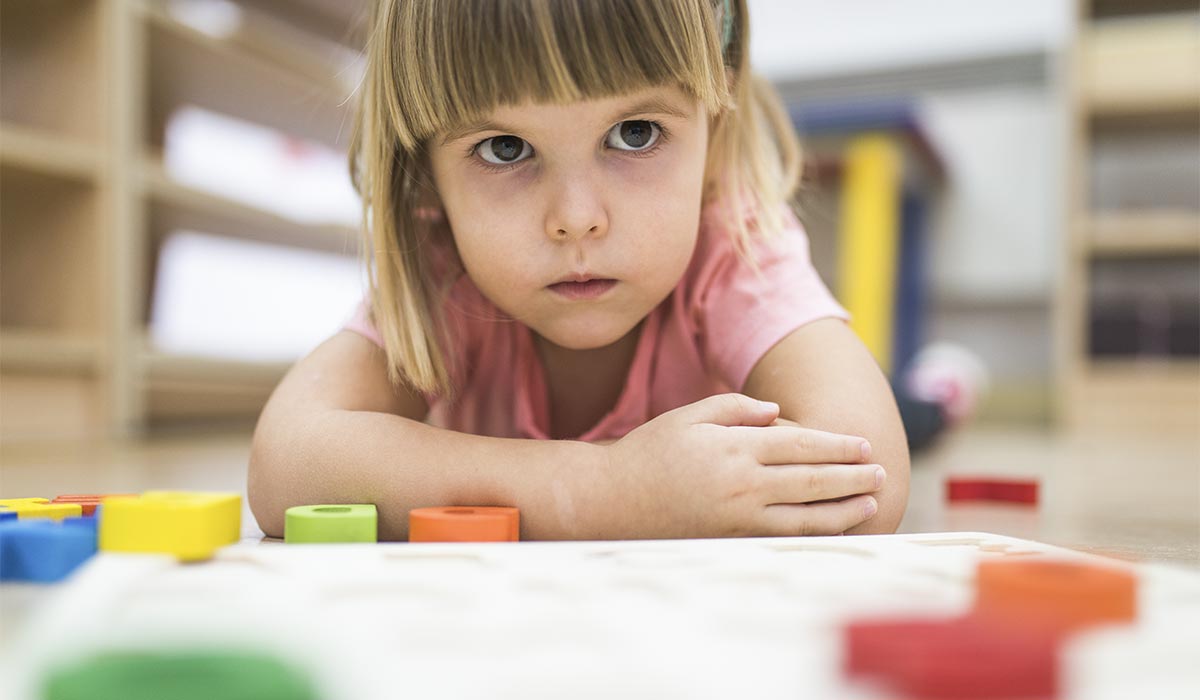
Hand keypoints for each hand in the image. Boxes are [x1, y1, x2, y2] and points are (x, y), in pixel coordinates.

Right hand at [595, 393, 883, 538]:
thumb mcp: (690, 416)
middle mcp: (743, 484)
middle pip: (812, 480)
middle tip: (880, 472)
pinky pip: (783, 537)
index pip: (801, 444)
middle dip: (852, 476)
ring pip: (806, 516)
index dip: (837, 446)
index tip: (863, 445)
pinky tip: (831, 527)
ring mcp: (738, 517)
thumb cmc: (650, 452)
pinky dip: (813, 532)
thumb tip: (776, 413)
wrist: (613, 500)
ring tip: (869, 502)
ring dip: (843, 509)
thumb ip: (736, 409)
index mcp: (735, 448)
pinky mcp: (731, 540)